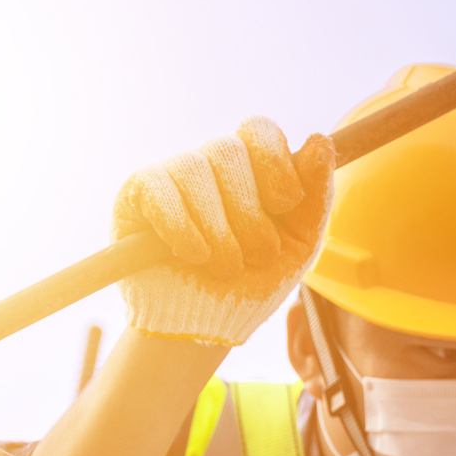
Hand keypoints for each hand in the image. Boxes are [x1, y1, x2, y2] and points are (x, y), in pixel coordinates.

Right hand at [113, 117, 334, 347]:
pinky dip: (183, 228)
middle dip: (250, 212)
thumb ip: (316, 195)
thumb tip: (319, 140)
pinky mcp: (136, 193)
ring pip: (194, 170)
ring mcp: (171, 174)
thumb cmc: (253, 281)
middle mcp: (209, 163)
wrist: (207, 324)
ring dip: (219, 230)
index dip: (275, 163)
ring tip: (224, 267)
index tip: (285, 204)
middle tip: (256, 255)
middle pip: (229, 150)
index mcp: (250, 169)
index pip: (259, 130)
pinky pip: (159, 190)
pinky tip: (193, 255)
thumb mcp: (298, 244)